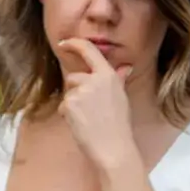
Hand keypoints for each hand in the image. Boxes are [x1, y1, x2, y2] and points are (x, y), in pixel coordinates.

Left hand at [56, 38, 136, 170]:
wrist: (113, 148)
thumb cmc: (119, 126)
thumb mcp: (121, 97)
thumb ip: (118, 79)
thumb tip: (126, 67)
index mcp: (108, 76)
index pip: (89, 51)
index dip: (74, 43)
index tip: (65, 43)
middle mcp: (94, 80)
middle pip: (73, 77)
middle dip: (76, 91)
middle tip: (90, 110)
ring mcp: (81, 91)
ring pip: (68, 93)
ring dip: (72, 104)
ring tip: (88, 119)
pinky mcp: (69, 104)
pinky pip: (63, 106)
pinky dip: (68, 116)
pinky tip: (81, 125)